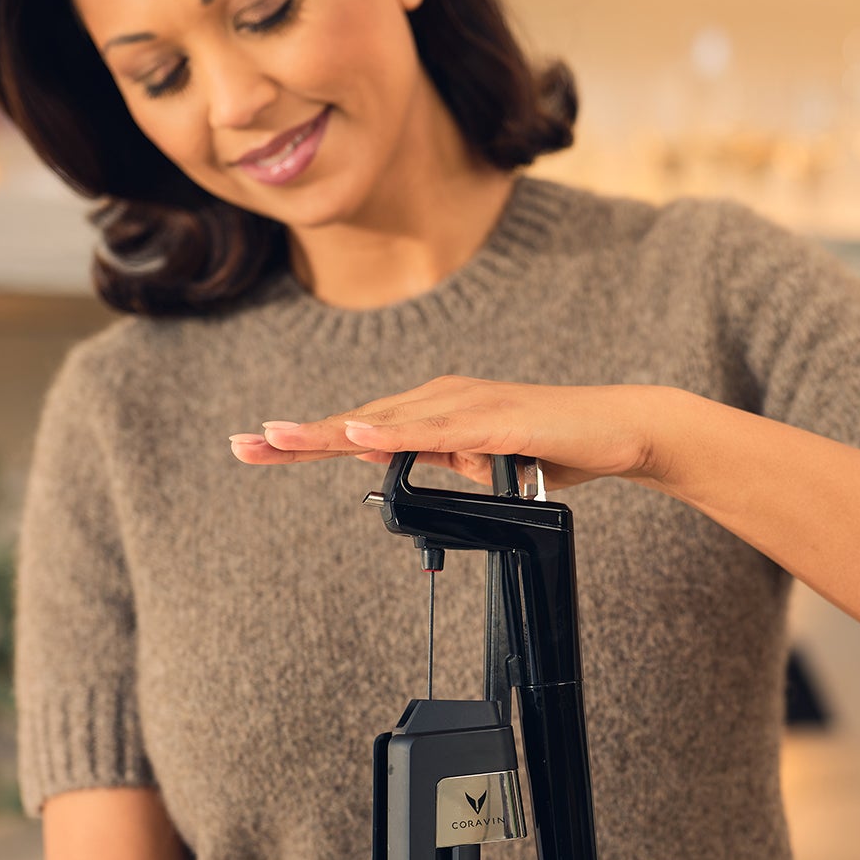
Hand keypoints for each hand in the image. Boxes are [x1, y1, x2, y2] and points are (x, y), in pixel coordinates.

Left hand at [227, 375, 663, 489]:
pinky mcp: (496, 418)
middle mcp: (441, 398)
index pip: (358, 427)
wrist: (618, 431)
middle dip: (298, 434)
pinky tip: (357, 435)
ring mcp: (467, 405)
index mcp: (432, 411)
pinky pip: (436, 429)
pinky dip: (393, 431)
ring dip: (330, 430)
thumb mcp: (478, 461)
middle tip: (241, 444)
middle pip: (357, 419)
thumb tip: (377, 456)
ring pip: (385, 419)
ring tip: (279, 439)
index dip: (305, 438)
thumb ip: (431, 457)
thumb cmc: (552, 445)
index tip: (255, 447)